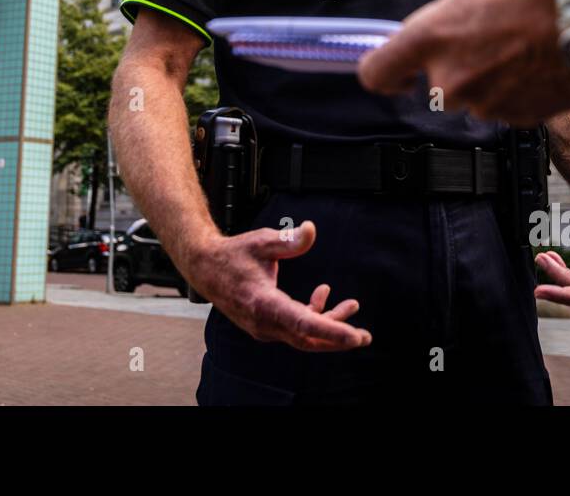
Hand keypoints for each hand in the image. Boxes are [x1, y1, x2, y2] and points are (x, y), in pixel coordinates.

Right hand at [186, 220, 372, 351]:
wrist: (205, 268)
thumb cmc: (232, 255)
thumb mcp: (261, 242)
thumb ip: (288, 240)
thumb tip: (310, 230)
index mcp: (263, 303)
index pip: (304, 324)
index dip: (332, 331)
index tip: (355, 336)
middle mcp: (264, 322)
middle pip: (307, 338)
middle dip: (337, 338)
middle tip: (364, 336)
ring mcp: (263, 327)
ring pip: (303, 335)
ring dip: (328, 324)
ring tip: (351, 306)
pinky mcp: (265, 324)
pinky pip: (294, 328)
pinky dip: (313, 316)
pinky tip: (322, 294)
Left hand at [358, 0, 569, 124]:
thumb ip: (449, 17)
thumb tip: (443, 28)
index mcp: (432, 39)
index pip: (377, 72)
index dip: (385, 72)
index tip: (397, 72)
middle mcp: (450, 80)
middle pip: (437, 84)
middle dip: (459, 66)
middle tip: (491, 37)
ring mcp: (484, 105)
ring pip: (475, 94)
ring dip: (491, 76)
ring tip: (523, 44)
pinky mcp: (517, 120)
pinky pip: (506, 105)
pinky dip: (518, 89)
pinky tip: (540, 61)